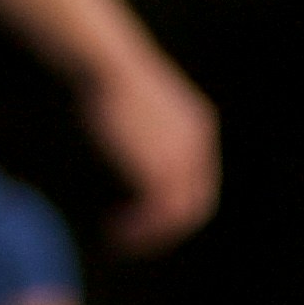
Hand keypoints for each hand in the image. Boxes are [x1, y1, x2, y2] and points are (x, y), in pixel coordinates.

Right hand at [77, 39, 217, 252]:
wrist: (106, 64)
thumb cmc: (105, 74)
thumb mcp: (137, 103)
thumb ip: (144, 131)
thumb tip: (124, 150)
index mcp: (198, 125)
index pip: (197, 179)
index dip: (172, 201)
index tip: (140, 212)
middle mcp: (198, 146)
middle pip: (196, 203)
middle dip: (166, 226)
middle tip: (134, 239)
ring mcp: (184, 160)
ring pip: (179, 214)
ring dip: (151, 233)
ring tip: (121, 240)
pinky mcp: (164, 171)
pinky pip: (159, 214)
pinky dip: (140, 230)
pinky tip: (116, 231)